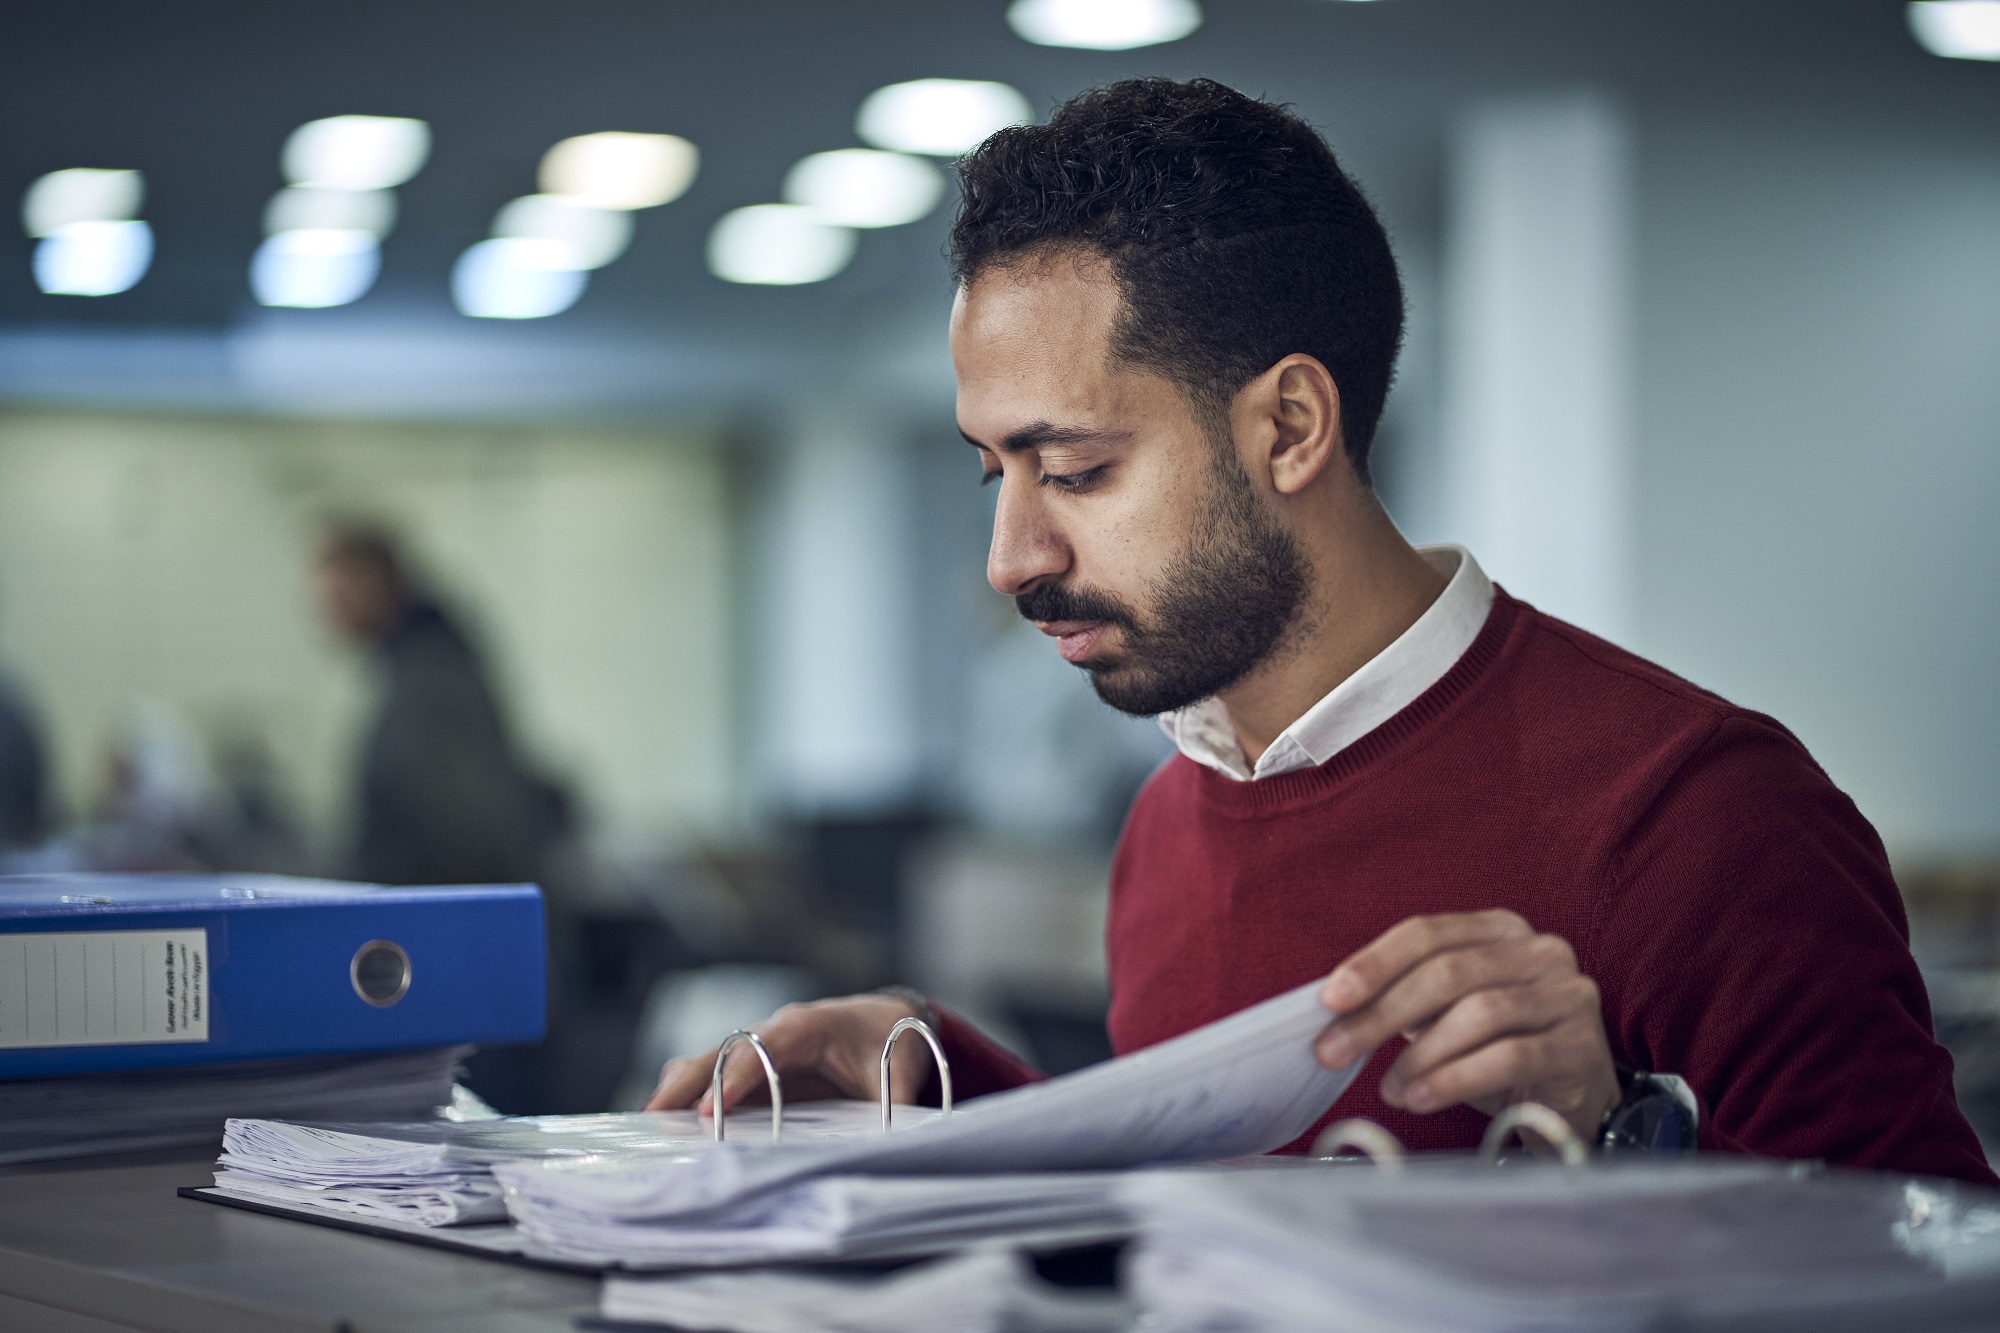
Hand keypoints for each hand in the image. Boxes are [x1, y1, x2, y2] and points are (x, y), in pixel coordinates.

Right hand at [645, 993, 929, 1114]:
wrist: (890, 1020)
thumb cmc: (893, 1040)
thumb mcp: (902, 1070)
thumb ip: (896, 1104)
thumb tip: (895, 1144)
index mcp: (807, 1025)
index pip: (764, 1046)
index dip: (736, 1076)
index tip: (708, 1108)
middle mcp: (774, 1032)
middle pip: (721, 1051)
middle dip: (686, 1082)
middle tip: (654, 1116)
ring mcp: (760, 1049)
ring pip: (709, 1062)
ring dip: (679, 1090)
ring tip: (650, 1126)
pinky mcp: (755, 1069)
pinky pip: (715, 1078)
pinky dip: (689, 1097)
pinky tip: (669, 1127)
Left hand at [1313, 910, 1618, 1140]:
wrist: (1571, 1103)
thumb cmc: (1498, 1050)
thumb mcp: (1447, 1015)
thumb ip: (1405, 1001)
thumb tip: (1336, 1010)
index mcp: (1501, 929)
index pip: (1428, 933)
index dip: (1374, 963)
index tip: (1329, 999)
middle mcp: (1541, 952)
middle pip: (1448, 972)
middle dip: (1382, 1014)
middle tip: (1335, 1051)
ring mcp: (1569, 996)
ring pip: (1479, 1014)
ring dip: (1420, 1055)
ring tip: (1388, 1088)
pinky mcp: (1583, 1047)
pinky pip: (1509, 1057)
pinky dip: (1455, 1079)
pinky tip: (1420, 1098)